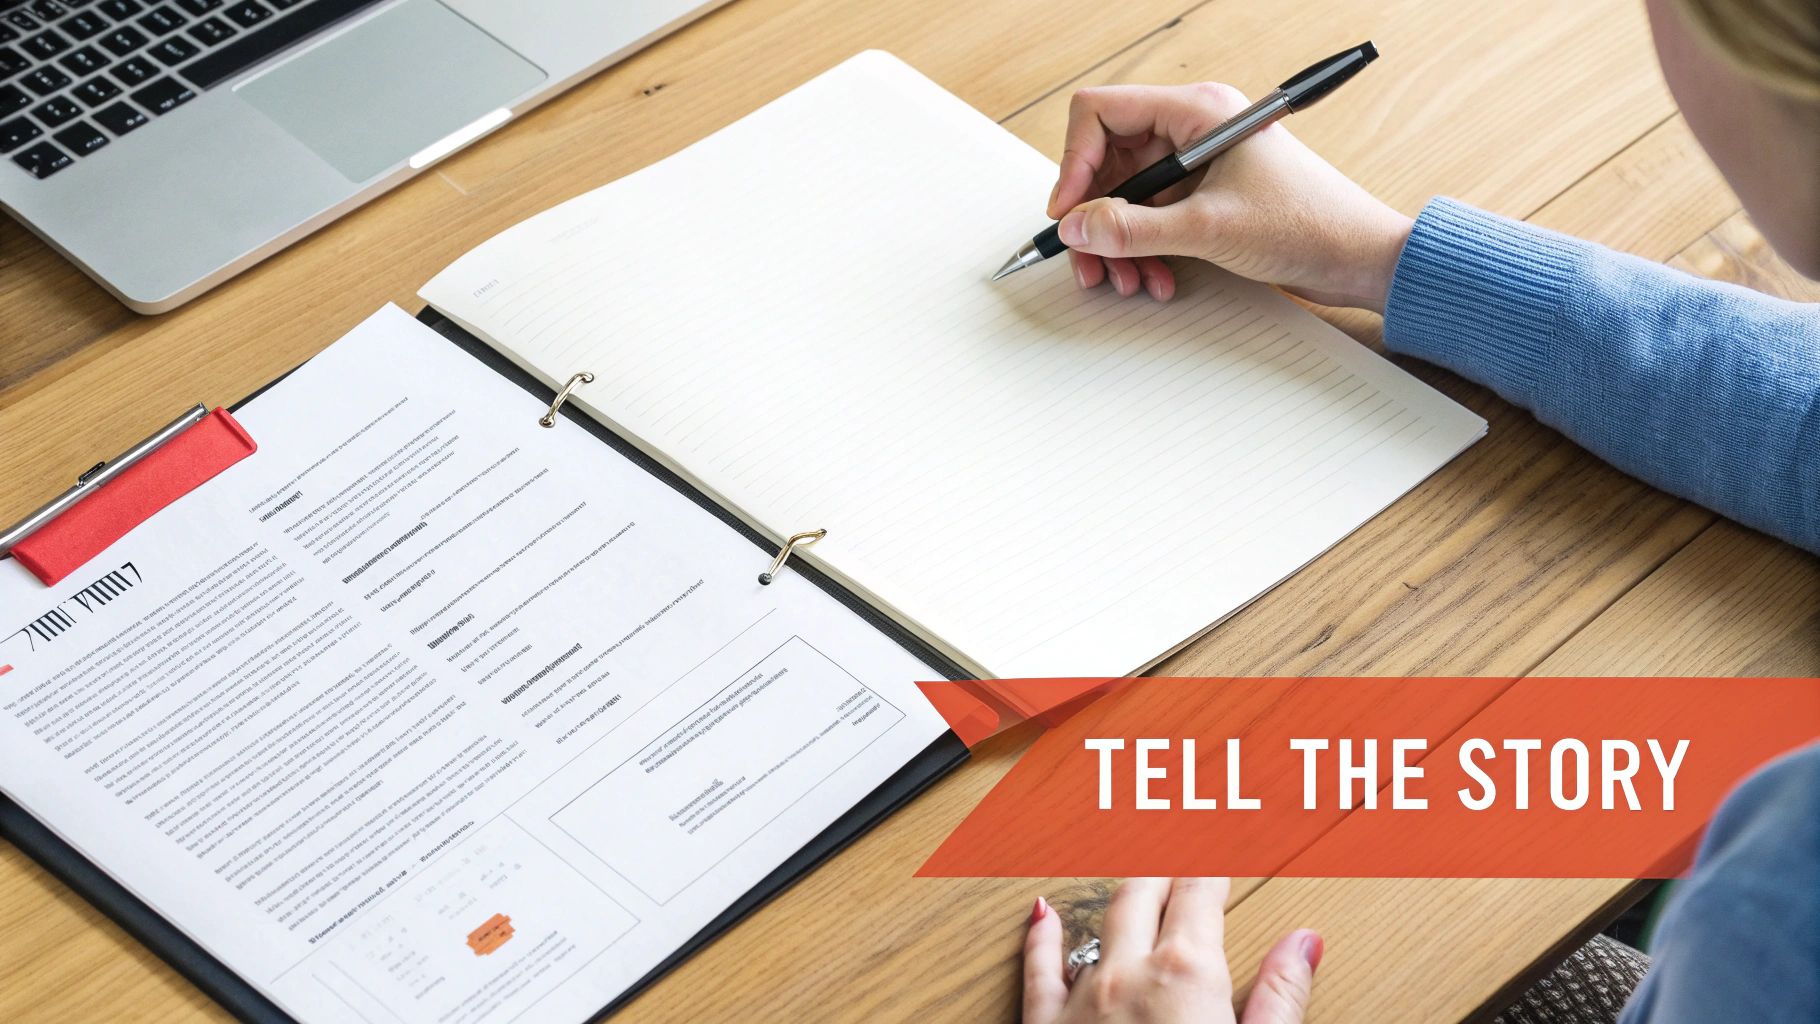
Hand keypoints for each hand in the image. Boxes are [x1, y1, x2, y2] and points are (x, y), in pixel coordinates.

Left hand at [1023, 877, 1321, 1023]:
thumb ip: (1280, 996)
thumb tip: (1304, 941)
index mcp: (1188, 973)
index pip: (1201, 895)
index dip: (1213, 869)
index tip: (1223, 854)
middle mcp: (1128, 972)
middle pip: (1146, 895)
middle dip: (1166, 870)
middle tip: (1181, 855)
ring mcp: (1081, 999)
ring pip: (1098, 923)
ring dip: (1118, 897)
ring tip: (1134, 876)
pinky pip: (1039, 970)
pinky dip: (1042, 937)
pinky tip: (1043, 916)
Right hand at [1048, 83, 1413, 311]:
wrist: (1360, 258)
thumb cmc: (1310, 224)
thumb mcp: (1209, 229)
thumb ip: (1133, 229)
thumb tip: (1076, 226)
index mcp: (1198, 111)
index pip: (1102, 114)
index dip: (1075, 163)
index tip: (1068, 212)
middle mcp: (1193, 129)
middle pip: (1108, 161)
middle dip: (1096, 216)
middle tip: (1090, 260)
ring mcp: (1198, 164)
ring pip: (1127, 197)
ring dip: (1119, 242)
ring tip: (1128, 278)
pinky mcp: (1206, 196)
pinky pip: (1152, 217)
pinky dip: (1144, 249)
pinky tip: (1156, 277)